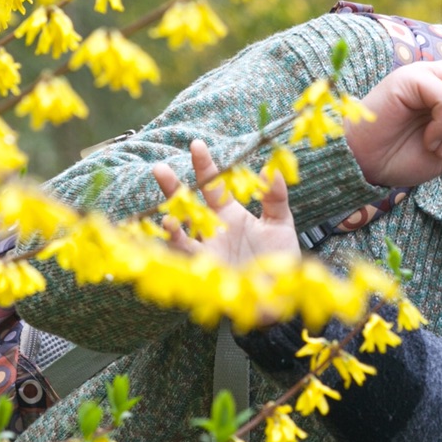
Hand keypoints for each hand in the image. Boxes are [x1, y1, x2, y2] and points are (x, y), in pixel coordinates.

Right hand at [152, 139, 298, 266]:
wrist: (280, 295)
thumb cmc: (280, 261)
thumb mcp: (280, 224)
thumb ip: (275, 197)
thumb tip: (271, 168)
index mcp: (230, 214)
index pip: (213, 186)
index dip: (205, 166)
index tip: (197, 145)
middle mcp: (213, 230)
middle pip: (188, 205)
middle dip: (173, 188)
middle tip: (160, 169)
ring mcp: (207, 250)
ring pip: (179, 232)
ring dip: (171, 220)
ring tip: (168, 211)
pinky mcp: (205, 271)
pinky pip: (185, 257)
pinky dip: (177, 246)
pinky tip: (173, 234)